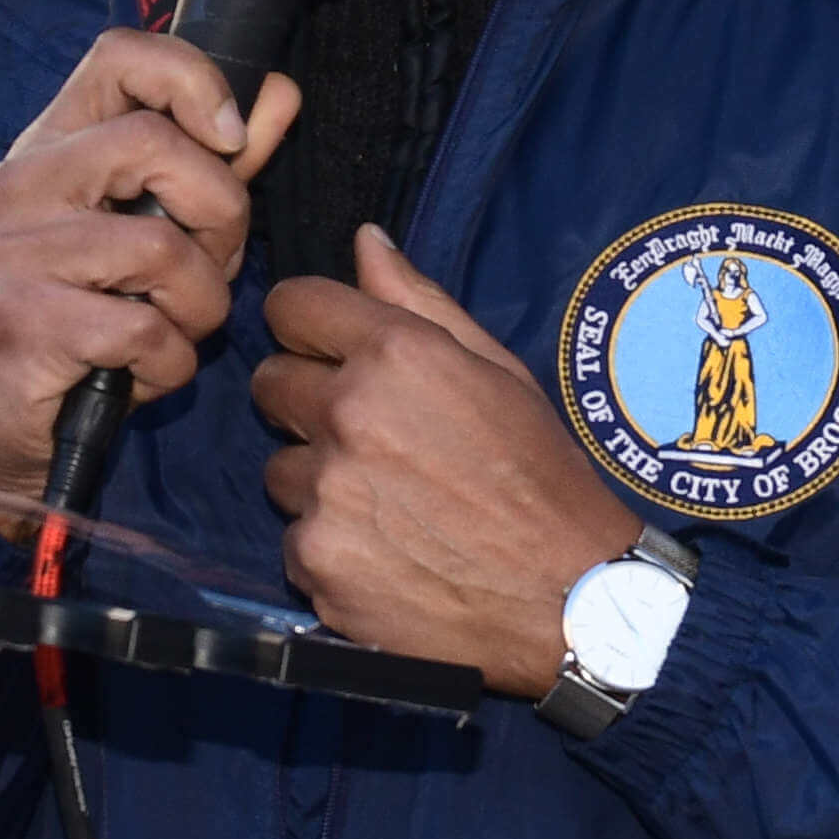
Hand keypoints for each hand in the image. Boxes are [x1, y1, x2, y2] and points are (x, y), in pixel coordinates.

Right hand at [0, 22, 287, 513]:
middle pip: (156, 144)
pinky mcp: (23, 324)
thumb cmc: (85, 322)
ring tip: (171, 331)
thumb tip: (280, 94)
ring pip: (162, 247)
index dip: (195, 80)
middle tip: (209, 269)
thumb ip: (215, 163)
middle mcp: (21, 185)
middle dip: (221, 215)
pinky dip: (168, 363)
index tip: (231, 139)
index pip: (121, 55)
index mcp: (50, 146)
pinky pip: (144, 330)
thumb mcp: (152, 232)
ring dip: (199, 306)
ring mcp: (14, 253)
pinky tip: (138, 374)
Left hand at [256, 231, 626, 698]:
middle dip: (306, 401)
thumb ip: (420, 302)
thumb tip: (363, 240)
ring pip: (280, 469)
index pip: (291, 305)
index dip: (309, 326)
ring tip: (390, 504)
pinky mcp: (315, 562)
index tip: (327, 349)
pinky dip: (330, 546)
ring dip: (318, 481)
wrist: (568, 599)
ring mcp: (327, 492)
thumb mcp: (498, 372)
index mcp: (397, 355)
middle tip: (368, 436)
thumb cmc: (542, 478)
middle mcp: (350, 415)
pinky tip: (387, 553)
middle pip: (270, 383)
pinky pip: (294, 539)